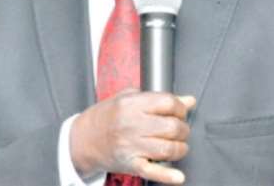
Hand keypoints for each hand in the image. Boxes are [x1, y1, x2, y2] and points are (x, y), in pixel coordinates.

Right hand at [70, 90, 195, 183]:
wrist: (84, 138)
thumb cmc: (107, 116)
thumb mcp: (129, 98)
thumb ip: (158, 98)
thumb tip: (188, 100)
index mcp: (132, 104)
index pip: (168, 103)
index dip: (180, 107)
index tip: (180, 111)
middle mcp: (132, 124)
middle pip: (172, 126)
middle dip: (183, 129)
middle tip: (180, 129)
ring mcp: (131, 146)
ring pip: (168, 149)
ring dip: (180, 148)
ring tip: (177, 145)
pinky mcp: (131, 164)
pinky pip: (153, 172)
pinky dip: (168, 176)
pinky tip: (178, 175)